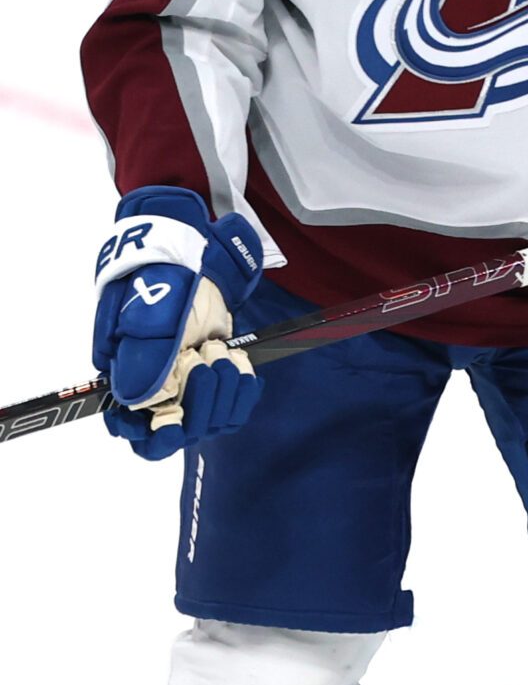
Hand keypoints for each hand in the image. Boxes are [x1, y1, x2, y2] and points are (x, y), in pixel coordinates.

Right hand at [89, 186, 264, 459]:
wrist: (186, 247)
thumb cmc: (157, 274)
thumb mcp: (146, 307)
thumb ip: (142, 351)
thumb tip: (135, 398)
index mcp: (126, 379)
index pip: (135, 434)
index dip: (154, 438)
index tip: (173, 424)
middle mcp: (157, 388)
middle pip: (179, 432)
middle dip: (200, 404)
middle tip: (207, 359)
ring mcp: (189, 380)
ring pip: (211, 419)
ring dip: (224, 392)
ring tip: (221, 351)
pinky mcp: (216, 370)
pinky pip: (235, 402)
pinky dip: (244, 390)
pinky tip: (244, 367)